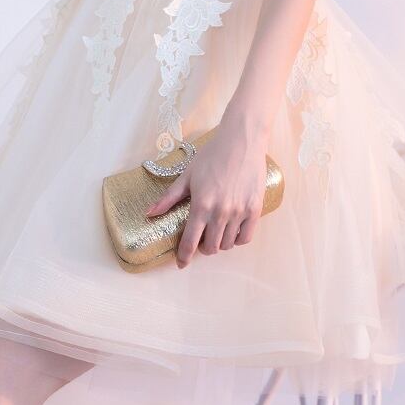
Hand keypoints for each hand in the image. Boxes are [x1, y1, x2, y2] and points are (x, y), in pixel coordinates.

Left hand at [144, 121, 268, 268]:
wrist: (241, 141)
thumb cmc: (212, 155)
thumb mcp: (188, 175)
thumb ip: (169, 197)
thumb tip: (149, 213)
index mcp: (201, 205)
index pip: (190, 241)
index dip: (184, 256)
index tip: (181, 263)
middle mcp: (220, 212)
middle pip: (210, 247)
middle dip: (203, 248)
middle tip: (201, 238)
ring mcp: (239, 212)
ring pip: (227, 244)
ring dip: (220, 243)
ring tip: (216, 232)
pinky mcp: (255, 209)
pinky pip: (245, 237)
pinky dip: (237, 239)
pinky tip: (232, 230)